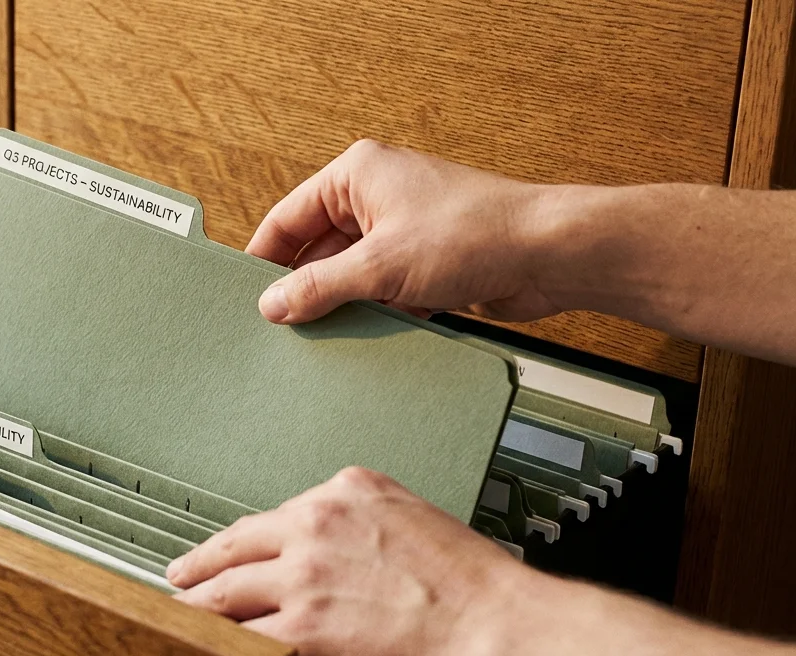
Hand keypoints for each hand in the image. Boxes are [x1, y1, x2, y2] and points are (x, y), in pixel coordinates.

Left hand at [167, 466, 527, 655]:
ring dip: (197, 606)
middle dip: (203, 564)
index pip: (279, 514)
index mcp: (351, 492)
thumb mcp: (419, 528)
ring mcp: (304, 575)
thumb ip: (369, 534)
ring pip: (225, 590)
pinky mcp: (299, 628)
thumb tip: (346, 563)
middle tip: (180, 575)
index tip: (235, 548)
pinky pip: (240, 638)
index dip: (249, 539)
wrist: (503, 636)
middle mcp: (319, 523)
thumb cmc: (481, 596)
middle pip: (237, 544)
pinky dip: (218, 648)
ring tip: (181, 616)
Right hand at [248, 139, 560, 323]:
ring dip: (343, 305)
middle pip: (318, 249)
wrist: (550, 256)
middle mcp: (379, 196)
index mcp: (358, 175)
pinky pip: (382, 291)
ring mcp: (404, 229)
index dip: (264, 258)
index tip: (246, 296)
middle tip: (282, 328)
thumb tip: (273, 304)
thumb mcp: (380, 266)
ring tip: (322, 340)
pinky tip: (365, 340)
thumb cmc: (477, 234)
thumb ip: (318, 287)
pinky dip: (374, 314)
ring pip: (351, 274)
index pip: (289, 218)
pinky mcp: (427, 262)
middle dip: (305, 288)